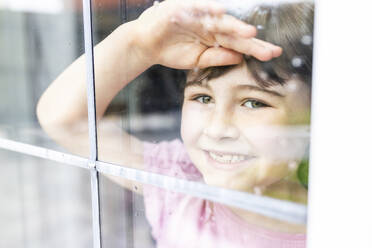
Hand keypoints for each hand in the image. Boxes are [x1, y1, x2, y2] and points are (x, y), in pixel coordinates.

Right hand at [133, 0, 281, 68]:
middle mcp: (211, 24)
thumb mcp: (198, 60)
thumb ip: (218, 58)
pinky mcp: (183, 8)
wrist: (146, 45)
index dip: (255, 48)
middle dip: (252, 41)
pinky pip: (198, 7)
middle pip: (235, 31)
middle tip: (270, 49)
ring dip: (234, 25)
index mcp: (215, 37)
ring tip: (250, 32)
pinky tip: (221, 11)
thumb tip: (240, 58)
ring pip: (220, 19)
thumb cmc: (171, 51)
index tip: (273, 54)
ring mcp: (199, 16)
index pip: (239, 43)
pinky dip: (208, 8)